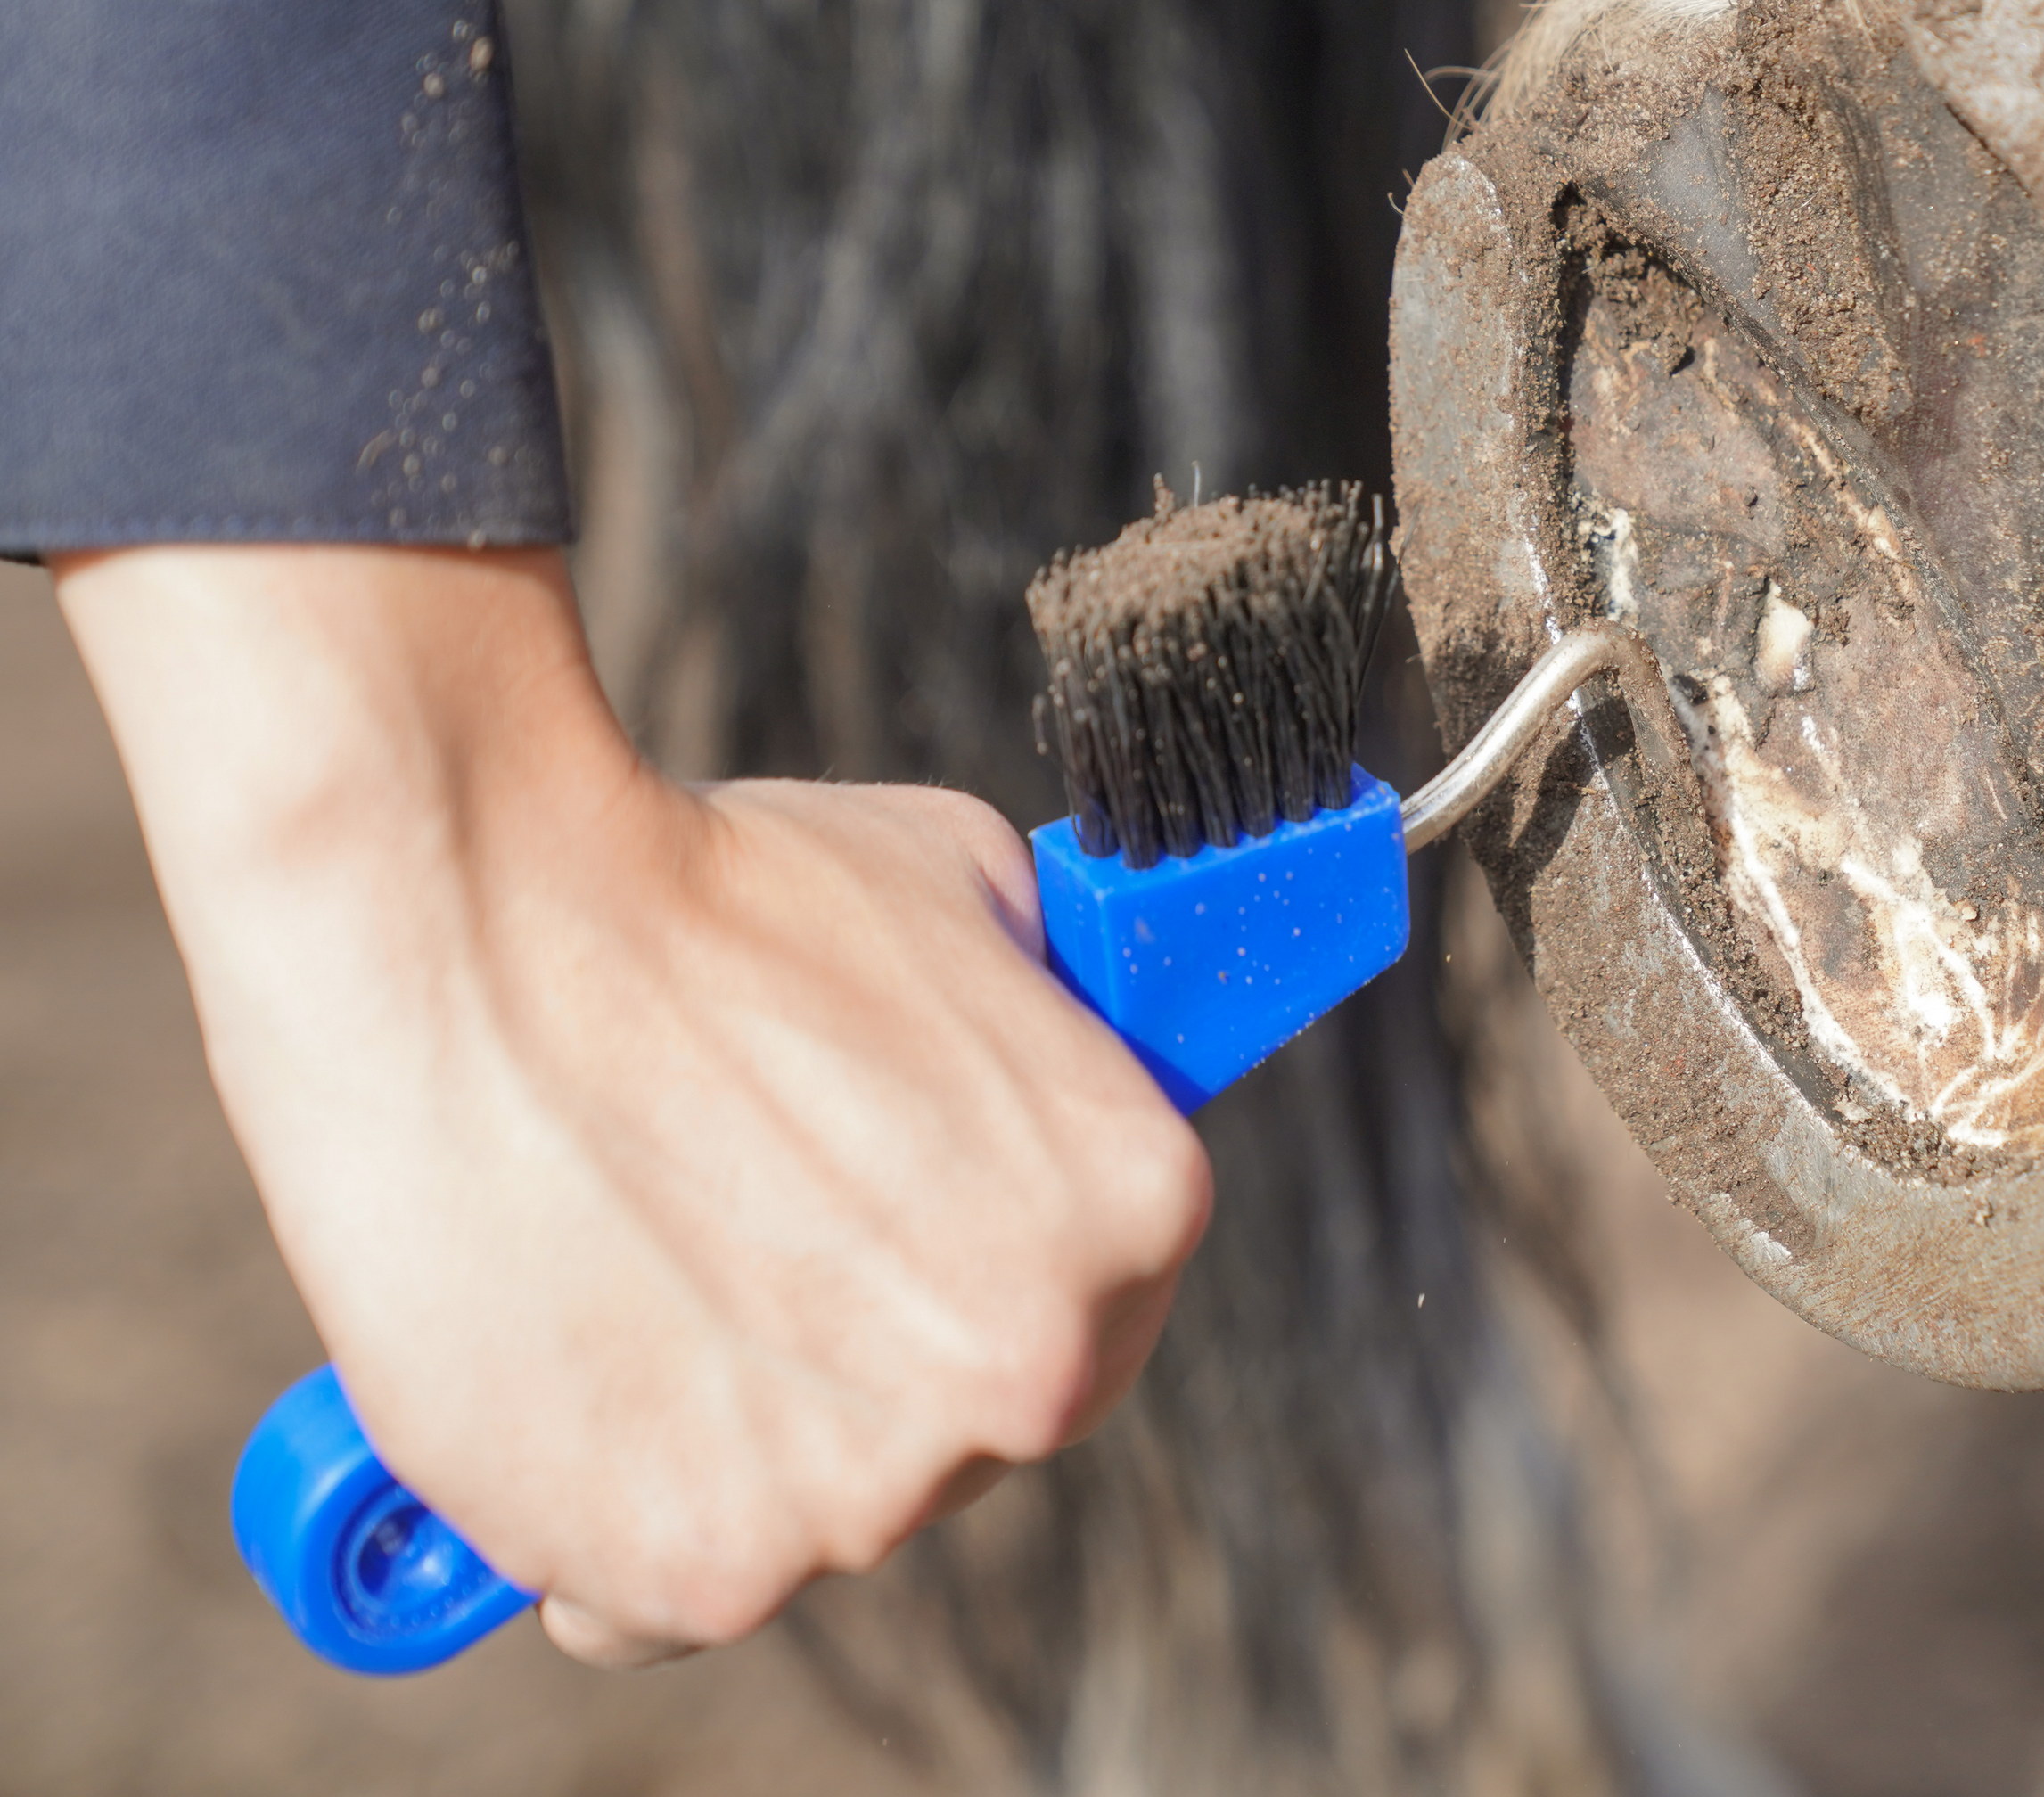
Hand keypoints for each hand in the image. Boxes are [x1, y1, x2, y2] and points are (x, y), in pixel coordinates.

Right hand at [48, 545, 1209, 1665]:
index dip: (992, 1267)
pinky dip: (605, 1524)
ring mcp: (868, 1490)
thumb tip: (1050, 1054)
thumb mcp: (963, 886)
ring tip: (632, 1279)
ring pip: (815, 1513)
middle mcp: (1030, 1374)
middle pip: (970, 1428)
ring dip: (737, 1438)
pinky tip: (569, 1388)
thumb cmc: (708, 889)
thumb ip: (1040, 1024)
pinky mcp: (696, 1568)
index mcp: (1131, 1215)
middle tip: (752, 1258)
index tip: (909, 1248)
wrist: (473, 929)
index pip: (1102, 1298)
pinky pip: (657, 1596)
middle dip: (876, 1364)